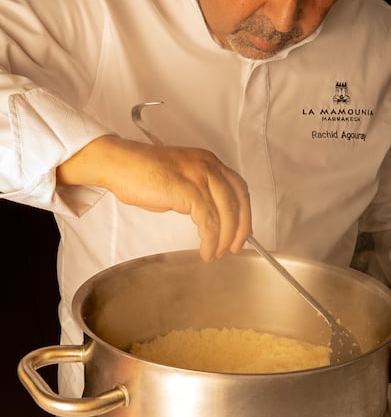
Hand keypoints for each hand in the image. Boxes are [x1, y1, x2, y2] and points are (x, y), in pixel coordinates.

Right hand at [57, 135, 251, 261]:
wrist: (120, 165)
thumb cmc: (143, 174)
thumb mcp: (180, 180)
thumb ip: (199, 194)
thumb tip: (211, 219)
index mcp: (209, 162)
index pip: (239, 189)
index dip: (245, 214)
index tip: (242, 233)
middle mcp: (209, 166)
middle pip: (238, 201)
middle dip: (240, 229)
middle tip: (234, 248)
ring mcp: (199, 176)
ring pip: (225, 214)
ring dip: (223, 239)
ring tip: (216, 254)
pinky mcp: (188, 190)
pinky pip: (208, 221)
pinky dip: (210, 240)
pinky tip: (206, 250)